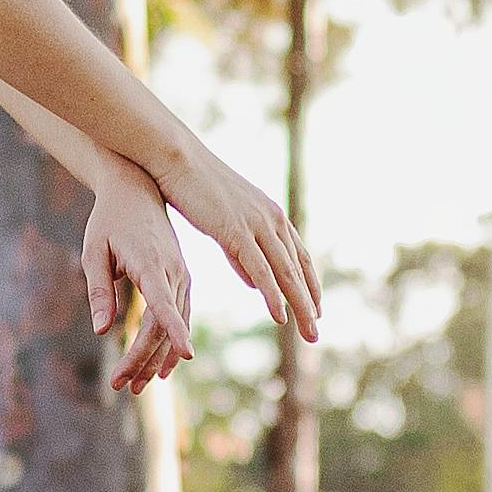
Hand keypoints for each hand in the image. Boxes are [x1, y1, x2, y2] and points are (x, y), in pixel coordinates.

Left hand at [79, 167, 192, 392]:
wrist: (136, 191)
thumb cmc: (109, 221)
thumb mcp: (94, 252)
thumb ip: (99, 291)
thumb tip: (101, 332)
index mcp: (152, 263)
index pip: (165, 303)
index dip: (175, 331)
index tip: (187, 355)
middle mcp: (174, 272)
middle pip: (163, 325)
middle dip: (143, 360)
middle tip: (121, 386)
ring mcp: (182, 277)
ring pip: (173, 326)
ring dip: (156, 359)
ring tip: (135, 387)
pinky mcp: (181, 280)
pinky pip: (179, 318)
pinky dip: (169, 344)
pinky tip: (161, 370)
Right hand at [150, 140, 321, 342]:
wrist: (174, 157)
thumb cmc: (192, 186)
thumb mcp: (223, 221)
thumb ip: (240, 251)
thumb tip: (254, 280)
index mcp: (269, 214)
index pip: (298, 256)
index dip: (308, 285)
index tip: (315, 309)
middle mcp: (271, 219)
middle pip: (299, 269)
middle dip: (310, 304)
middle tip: (317, 333)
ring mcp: (256, 225)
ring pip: (286, 273)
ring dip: (300, 306)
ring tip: (309, 332)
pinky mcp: (237, 231)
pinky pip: (261, 270)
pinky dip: (273, 295)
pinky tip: (280, 316)